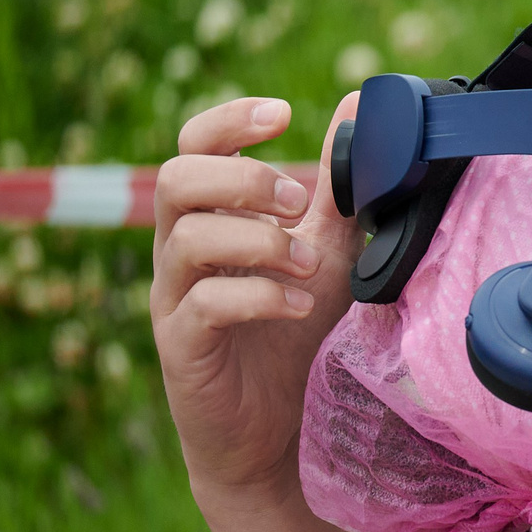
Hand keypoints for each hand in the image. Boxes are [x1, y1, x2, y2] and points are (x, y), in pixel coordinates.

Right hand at [152, 96, 363, 509]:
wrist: (275, 425)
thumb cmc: (294, 329)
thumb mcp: (326, 249)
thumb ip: (335, 187)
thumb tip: (358, 106)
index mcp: (212, 217)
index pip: (194, 146)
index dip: (229, 121)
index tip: (284, 114)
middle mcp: (181, 250)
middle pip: (176, 179)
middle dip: (244, 180)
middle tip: (300, 205)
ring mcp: (174, 298)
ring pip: (185, 238)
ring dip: (258, 240)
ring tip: (306, 264)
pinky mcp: (181, 346)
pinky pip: (201, 305)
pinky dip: (258, 296)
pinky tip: (299, 306)